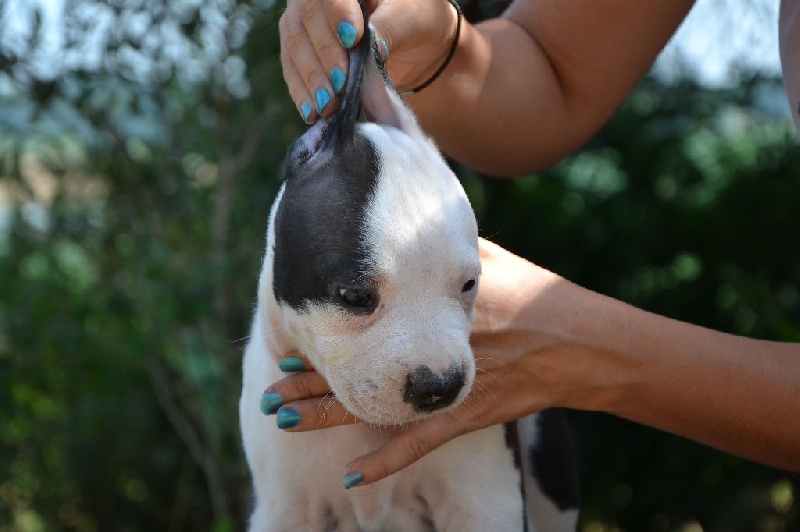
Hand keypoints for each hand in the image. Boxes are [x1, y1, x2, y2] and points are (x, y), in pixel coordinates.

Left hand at [264, 238, 582, 486]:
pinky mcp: (465, 414)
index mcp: (432, 309)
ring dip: (327, 416)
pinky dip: (386, 462)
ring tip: (285, 417)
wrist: (580, 342)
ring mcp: (445, 386)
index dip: (328, 337)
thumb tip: (405, 226)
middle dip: (310, 380)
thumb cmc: (533, 292)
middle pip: (360, 369)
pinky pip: (419, 443)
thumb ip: (442, 248)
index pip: (368, 324)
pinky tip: (353, 474)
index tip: (293, 339)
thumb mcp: (485, 259)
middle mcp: (430, 348)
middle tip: (272, 388)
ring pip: (376, 408)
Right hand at [279, 0, 459, 121]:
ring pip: (294, 45)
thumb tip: (372, 49)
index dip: (337, 14)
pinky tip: (312, 112)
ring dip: (311, 78)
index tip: (353, 40)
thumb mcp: (410, 20)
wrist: (412, 45)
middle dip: (324, 55)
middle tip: (341, 83)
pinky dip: (301, 93)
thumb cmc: (414, 21)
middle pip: (306, 19)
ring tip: (328, 105)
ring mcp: (304, 22)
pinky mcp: (299, 51)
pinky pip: (291, 70)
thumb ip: (390, 28)